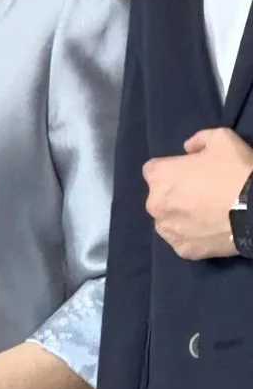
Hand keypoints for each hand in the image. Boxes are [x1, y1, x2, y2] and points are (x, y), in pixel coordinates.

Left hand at [143, 128, 252, 260]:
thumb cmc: (235, 170)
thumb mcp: (221, 138)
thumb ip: (198, 140)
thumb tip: (188, 148)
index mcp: (160, 177)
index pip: (153, 169)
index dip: (171, 168)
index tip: (187, 170)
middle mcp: (155, 205)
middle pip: (159, 197)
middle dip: (174, 193)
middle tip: (200, 191)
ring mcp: (167, 231)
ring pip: (167, 220)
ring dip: (179, 215)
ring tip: (204, 212)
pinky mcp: (182, 250)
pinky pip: (182, 239)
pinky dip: (191, 234)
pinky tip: (208, 229)